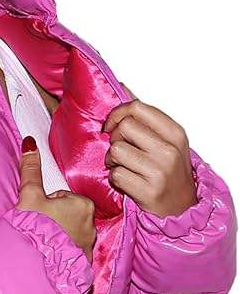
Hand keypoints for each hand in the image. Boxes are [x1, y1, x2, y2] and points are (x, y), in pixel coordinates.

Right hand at [17, 136, 96, 262]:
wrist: (36, 266)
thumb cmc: (34, 228)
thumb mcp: (30, 196)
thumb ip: (31, 169)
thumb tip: (30, 142)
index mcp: (82, 204)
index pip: (62, 197)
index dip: (47, 205)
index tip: (40, 216)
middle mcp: (92, 223)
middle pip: (68, 214)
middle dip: (55, 220)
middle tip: (40, 229)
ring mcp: (89, 245)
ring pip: (71, 232)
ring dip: (59, 236)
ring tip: (44, 244)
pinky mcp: (84, 263)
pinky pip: (74, 252)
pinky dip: (63, 253)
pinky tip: (51, 257)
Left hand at [102, 84, 197, 217]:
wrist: (181, 208)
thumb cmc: (169, 171)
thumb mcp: (165, 140)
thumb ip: (144, 116)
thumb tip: (122, 86)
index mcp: (175, 133)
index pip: (137, 107)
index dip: (117, 114)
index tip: (111, 126)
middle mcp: (169, 150)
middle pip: (124, 127)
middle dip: (114, 138)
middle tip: (120, 151)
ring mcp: (159, 170)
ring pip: (116, 151)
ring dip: (112, 161)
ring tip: (123, 167)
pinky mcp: (147, 190)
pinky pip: (115, 174)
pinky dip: (115, 178)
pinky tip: (126, 181)